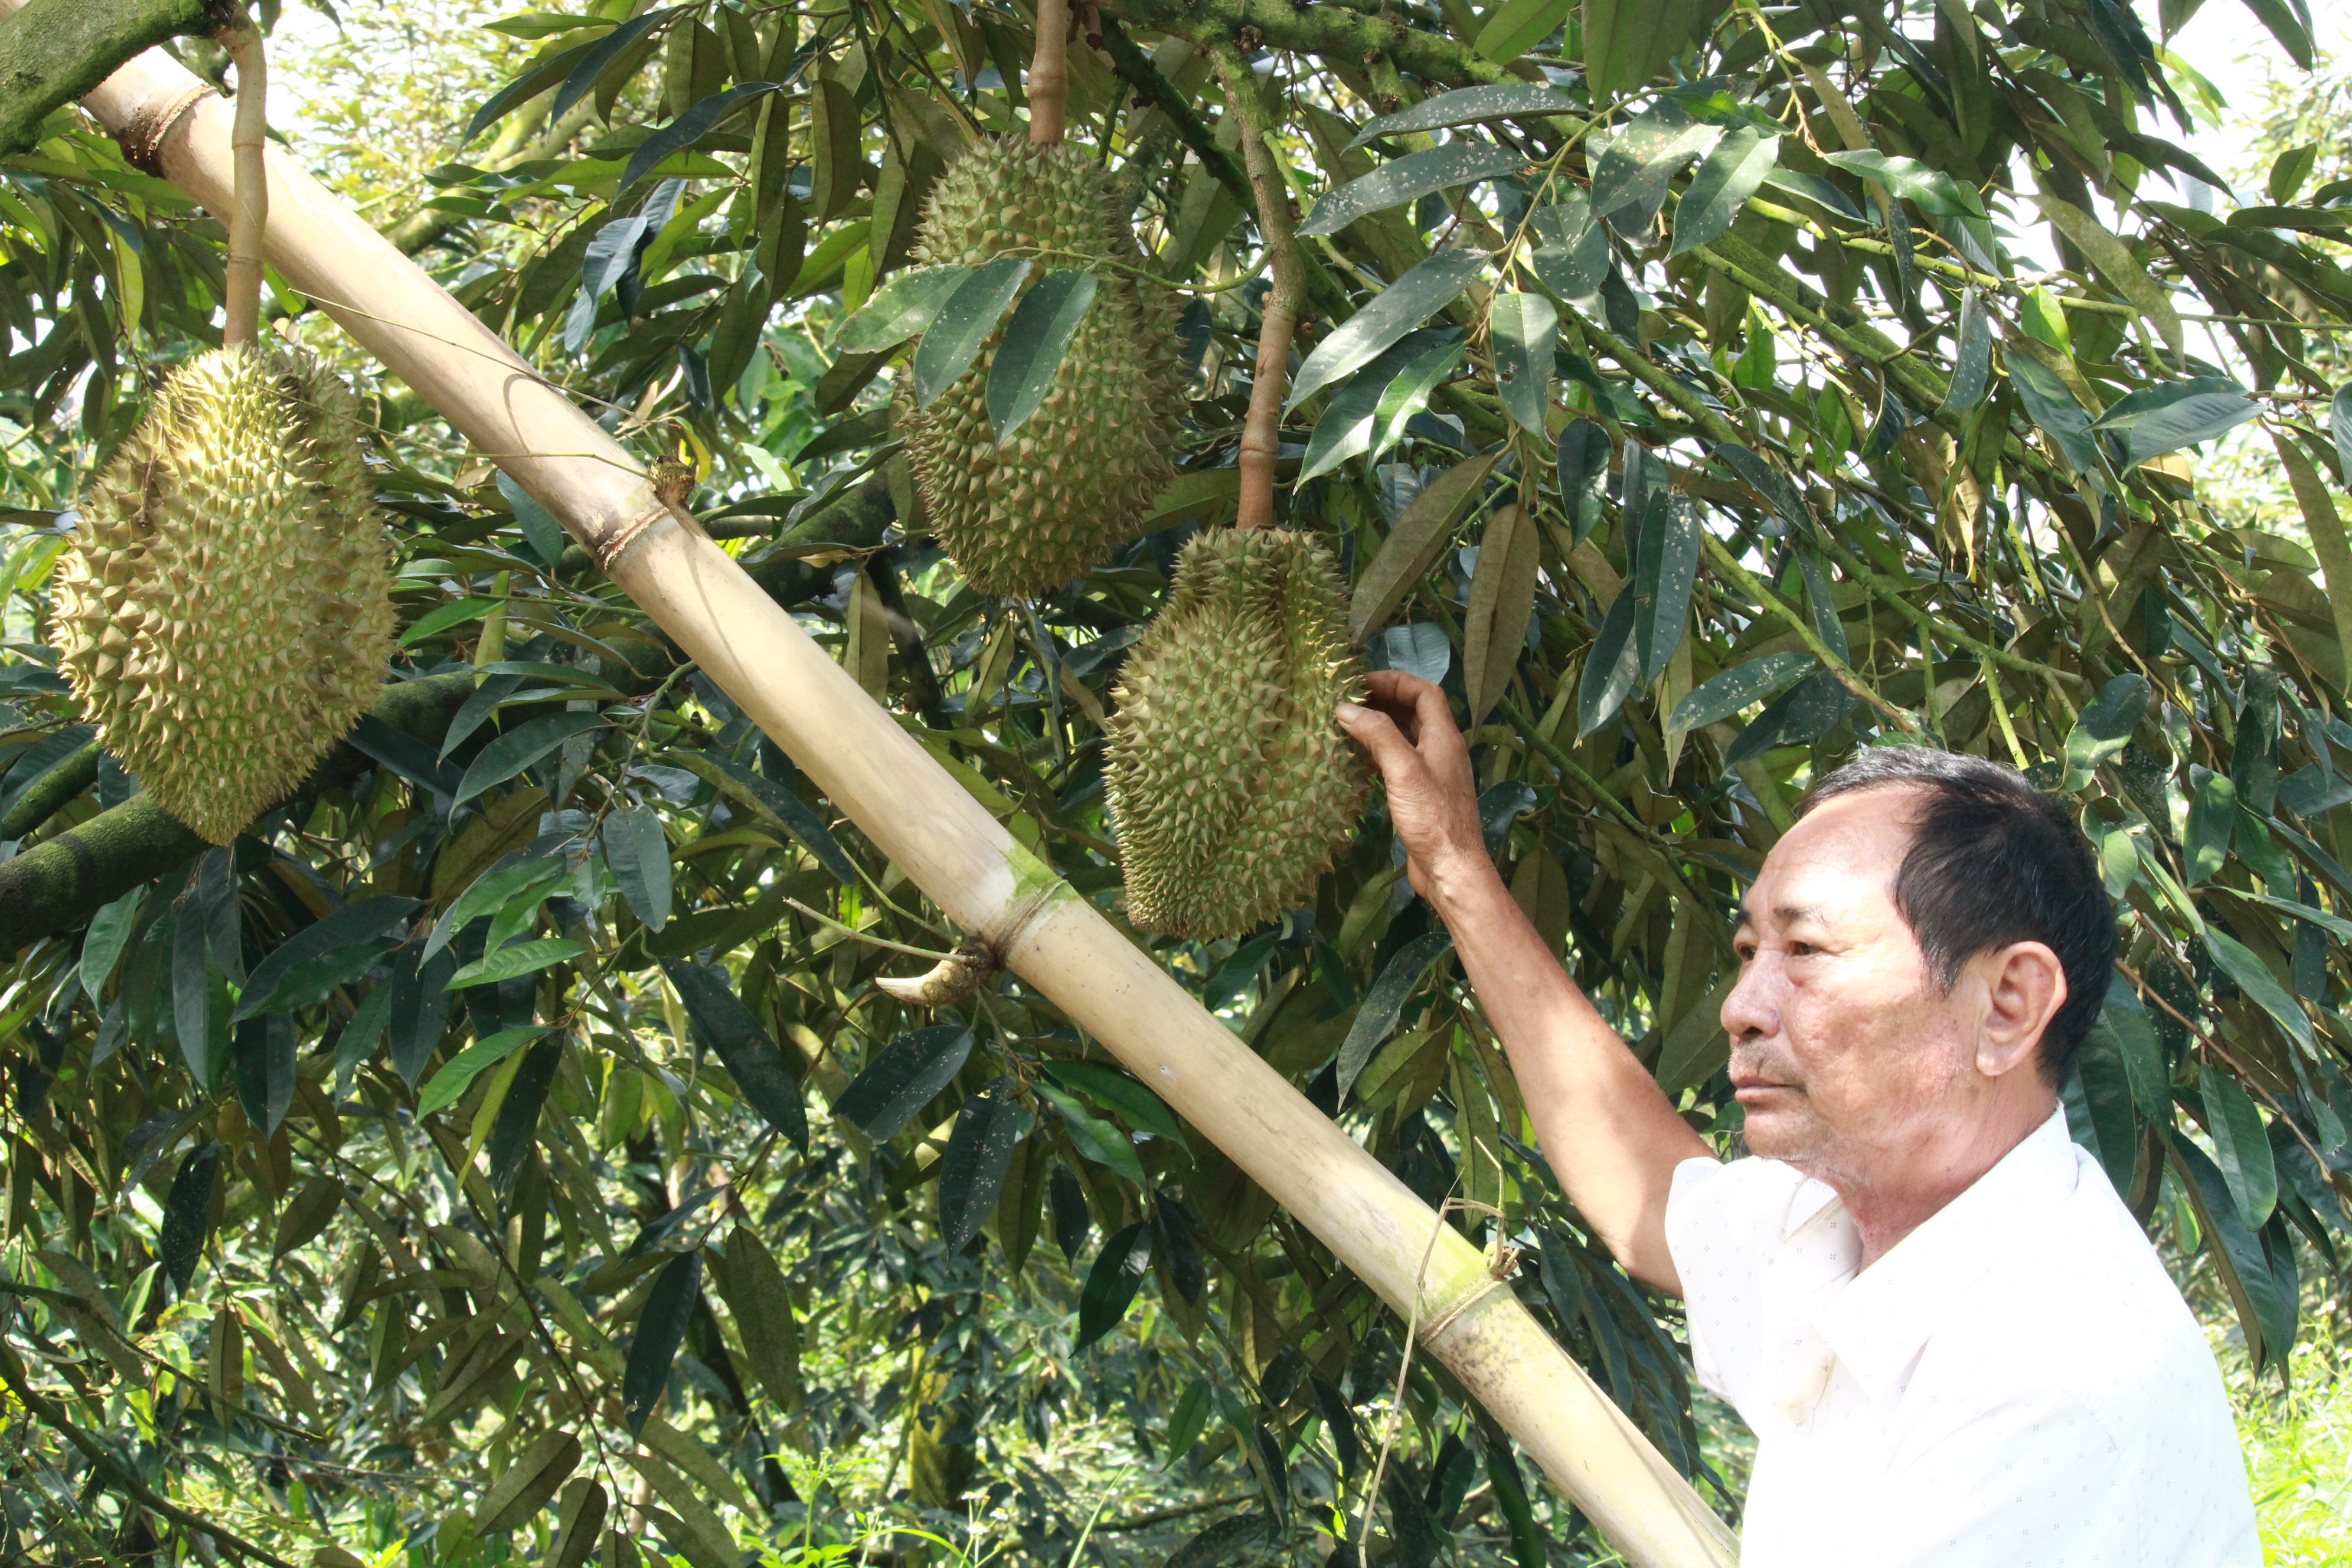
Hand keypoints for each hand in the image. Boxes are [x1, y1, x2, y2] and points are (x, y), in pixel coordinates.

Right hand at [1335, 670, 1489, 901]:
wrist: (1452, 869)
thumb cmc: (1432, 819)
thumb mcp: (1403, 770)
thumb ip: (1378, 735)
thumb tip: (1346, 709)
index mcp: (1444, 738)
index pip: (1425, 693)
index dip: (1396, 681)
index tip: (1362, 682)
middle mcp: (1441, 751)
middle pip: (1414, 713)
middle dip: (1383, 702)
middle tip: (1348, 703)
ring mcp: (1433, 775)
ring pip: (1405, 739)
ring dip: (1379, 729)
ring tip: (1347, 728)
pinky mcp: (1422, 797)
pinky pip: (1400, 764)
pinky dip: (1379, 756)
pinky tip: (1357, 764)